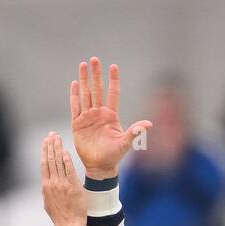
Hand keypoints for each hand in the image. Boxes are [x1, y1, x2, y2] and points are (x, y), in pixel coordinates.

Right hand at [40, 132, 84, 225]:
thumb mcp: (49, 202)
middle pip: (50, 160)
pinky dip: (66, 161)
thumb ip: (49, 191)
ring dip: (57, 148)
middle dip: (50, 145)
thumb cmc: (60, 216)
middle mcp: (52, 183)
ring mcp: (62, 184)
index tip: (45, 142)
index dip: (44, 151)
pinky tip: (65, 152)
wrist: (69, 225)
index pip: (44, 164)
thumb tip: (47, 185)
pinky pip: (69, 171)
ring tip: (57, 138)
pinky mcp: (72, 187)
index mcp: (46, 185)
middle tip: (51, 134)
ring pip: (58, 162)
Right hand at [70, 57, 151, 178]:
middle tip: (94, 59)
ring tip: (83, 65)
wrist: (99, 166)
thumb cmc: (114, 155)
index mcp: (111, 115)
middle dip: (96, 74)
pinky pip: (75, 106)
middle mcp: (99, 113)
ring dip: (84, 80)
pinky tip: (75, 83)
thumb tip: (149, 124)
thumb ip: (135, 132)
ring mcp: (87, 117)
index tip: (113, 66)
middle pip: (97, 89)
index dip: (113, 80)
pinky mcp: (77, 123)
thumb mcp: (125, 143)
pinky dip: (74, 95)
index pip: (113, 93)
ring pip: (85, 94)